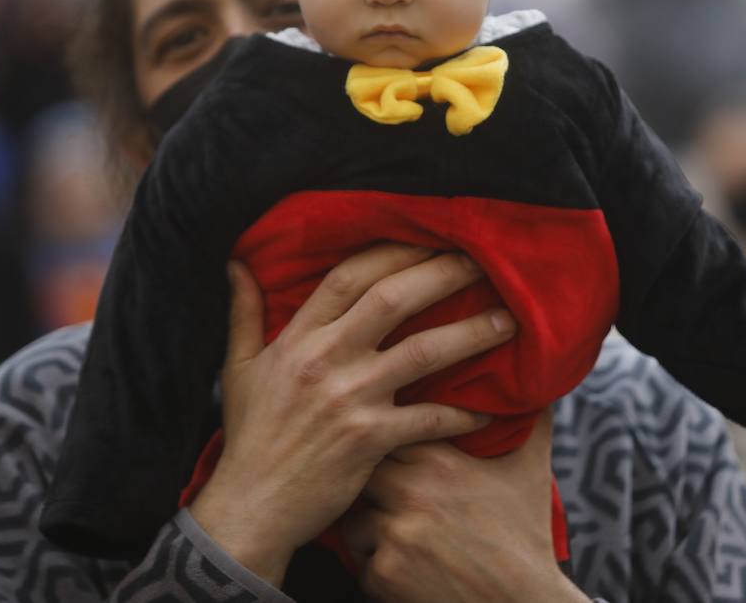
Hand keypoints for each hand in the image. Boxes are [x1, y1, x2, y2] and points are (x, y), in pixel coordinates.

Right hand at [188, 244, 516, 586]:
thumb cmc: (250, 438)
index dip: (392, 251)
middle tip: (484, 263)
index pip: (348, 275)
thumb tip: (238, 263)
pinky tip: (490, 409)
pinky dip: (461, 413)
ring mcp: (350, 400)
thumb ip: (244, 313)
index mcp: (298, 338)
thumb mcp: (238, 369)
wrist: (251, 508)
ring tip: (508, 322)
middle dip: (442, 274)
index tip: (429, 236)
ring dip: (471, 333)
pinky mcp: (371, 441)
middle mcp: (326, 360)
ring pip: (423, 353)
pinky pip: (429, 419)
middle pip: (393, 300)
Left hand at [342, 410, 588, 602]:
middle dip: (368, 483)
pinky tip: (404, 570)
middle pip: (361, 472)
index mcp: (438, 460)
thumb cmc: (526, 535)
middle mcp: (410, 493)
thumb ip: (531, 418)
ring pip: (352, 519)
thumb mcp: (531, 469)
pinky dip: (375, 569)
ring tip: (395, 537)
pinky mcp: (384, 575)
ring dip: (366, 528)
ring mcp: (394, 535)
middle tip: (383, 495)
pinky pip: (359, 563)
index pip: (386, 431)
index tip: (390, 448)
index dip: (385, 439)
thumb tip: (539, 382)